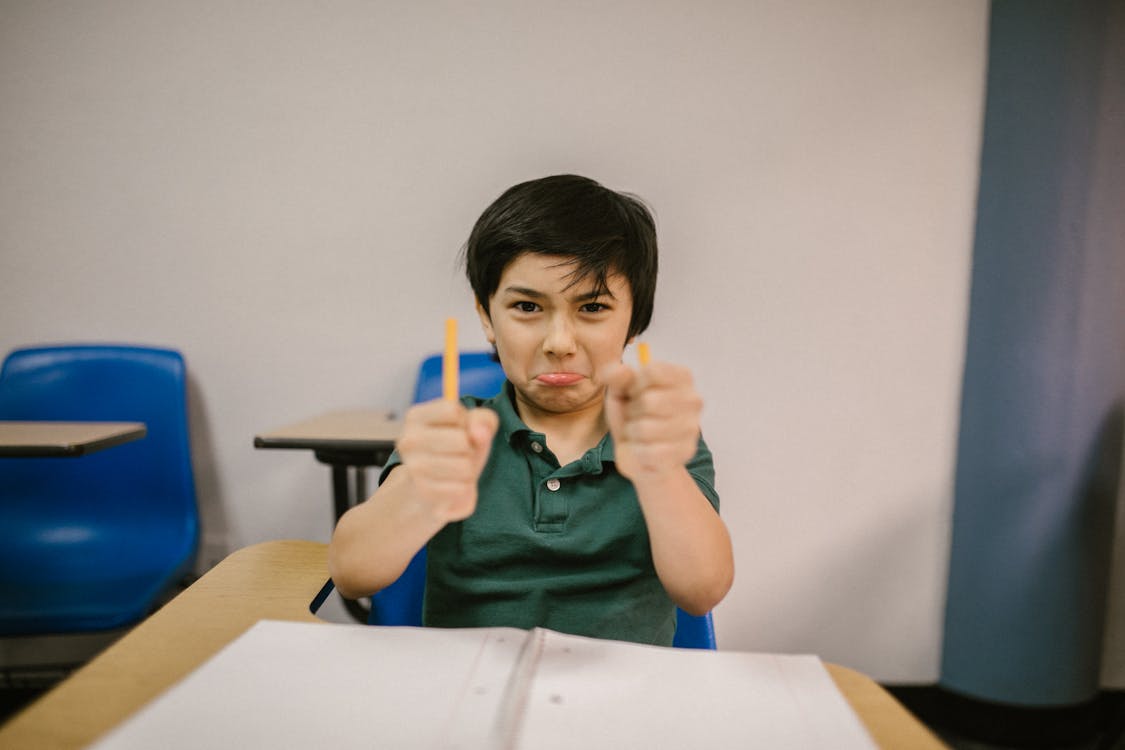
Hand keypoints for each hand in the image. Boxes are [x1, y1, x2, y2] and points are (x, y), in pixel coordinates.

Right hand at [395, 400, 498, 521]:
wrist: (433, 485)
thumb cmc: (455, 447)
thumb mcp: (473, 425)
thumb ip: (484, 420)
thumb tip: (479, 433)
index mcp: (415, 416)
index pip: (453, 410)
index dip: (464, 421)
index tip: (456, 429)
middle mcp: (408, 440)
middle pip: (461, 440)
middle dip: (469, 448)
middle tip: (458, 453)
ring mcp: (414, 467)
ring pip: (464, 466)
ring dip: (469, 469)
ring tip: (455, 468)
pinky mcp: (424, 491)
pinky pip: (462, 488)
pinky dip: (465, 488)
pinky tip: (452, 485)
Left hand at [603, 359, 702, 482]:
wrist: (639, 454)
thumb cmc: (633, 416)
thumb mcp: (620, 391)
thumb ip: (617, 377)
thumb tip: (620, 369)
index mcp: (682, 377)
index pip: (652, 371)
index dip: (634, 384)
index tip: (635, 393)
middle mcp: (693, 399)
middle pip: (649, 400)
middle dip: (632, 412)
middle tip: (637, 416)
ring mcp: (692, 427)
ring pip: (645, 429)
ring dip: (633, 433)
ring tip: (640, 433)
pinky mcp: (685, 453)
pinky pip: (648, 451)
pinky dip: (638, 452)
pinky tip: (645, 449)